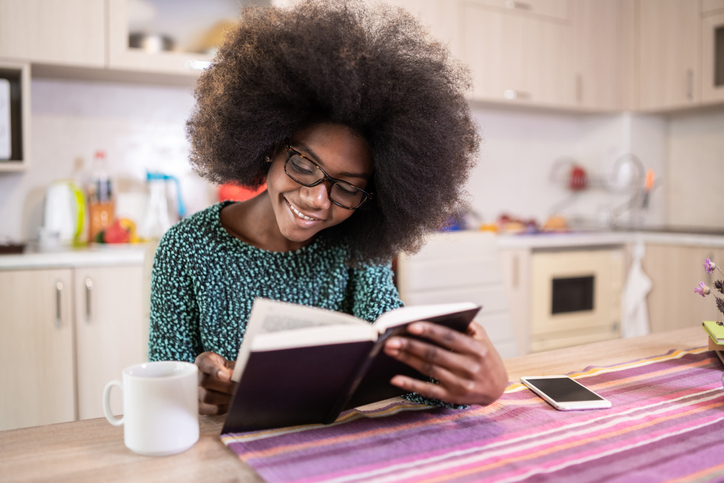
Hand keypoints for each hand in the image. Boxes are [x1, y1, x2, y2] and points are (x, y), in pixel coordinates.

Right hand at [194, 352, 236, 414]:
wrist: (223, 380)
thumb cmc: (227, 370)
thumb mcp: (230, 364)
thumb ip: (235, 367)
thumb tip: (241, 375)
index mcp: (202, 362)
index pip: (204, 363)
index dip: (215, 370)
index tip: (227, 376)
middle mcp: (195, 376)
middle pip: (206, 382)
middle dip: (226, 386)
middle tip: (240, 386)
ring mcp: (195, 393)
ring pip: (208, 397)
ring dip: (226, 397)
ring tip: (239, 395)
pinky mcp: (201, 407)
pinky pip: (213, 408)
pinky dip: (226, 406)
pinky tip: (235, 402)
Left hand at [383, 321, 507, 405]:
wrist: (497, 389)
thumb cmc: (486, 358)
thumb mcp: (482, 339)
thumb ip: (466, 325)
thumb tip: (440, 315)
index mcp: (477, 349)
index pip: (449, 338)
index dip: (430, 331)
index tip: (411, 326)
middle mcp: (469, 367)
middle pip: (435, 354)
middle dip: (411, 346)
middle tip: (391, 339)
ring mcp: (461, 383)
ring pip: (429, 369)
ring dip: (407, 360)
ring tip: (390, 350)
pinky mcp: (453, 397)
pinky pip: (429, 391)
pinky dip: (411, 385)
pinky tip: (396, 378)